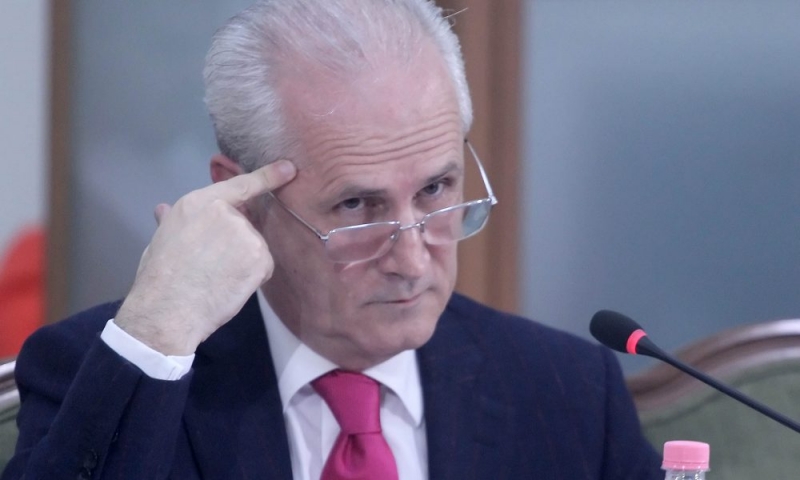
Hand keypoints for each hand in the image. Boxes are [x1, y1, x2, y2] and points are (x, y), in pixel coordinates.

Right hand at [115, 160, 295, 354]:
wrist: (169, 308)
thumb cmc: (160, 276)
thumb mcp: (161, 238)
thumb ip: (173, 220)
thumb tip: (163, 210)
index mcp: (200, 202)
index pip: (240, 185)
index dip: (268, 176)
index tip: (289, 168)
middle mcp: (227, 212)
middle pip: (245, 225)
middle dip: (234, 244)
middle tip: (210, 264)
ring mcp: (247, 234)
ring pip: (255, 248)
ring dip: (243, 263)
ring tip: (216, 277)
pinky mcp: (261, 257)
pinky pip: (263, 267)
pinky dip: (252, 279)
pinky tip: (230, 286)